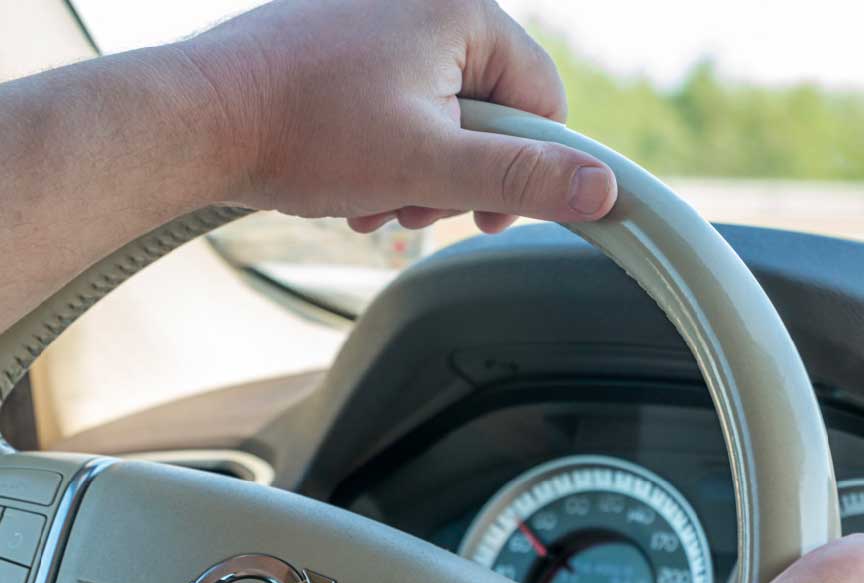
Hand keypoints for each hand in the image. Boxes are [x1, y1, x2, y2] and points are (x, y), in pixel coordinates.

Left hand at [176, 0, 617, 232]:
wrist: (197, 120)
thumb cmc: (307, 130)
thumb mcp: (429, 165)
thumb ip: (521, 178)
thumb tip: (603, 189)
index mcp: (460, 11)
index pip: (541, 98)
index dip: (526, 168)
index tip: (488, 216)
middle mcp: (423, 3)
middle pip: (488, 111)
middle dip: (456, 176)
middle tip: (415, 206)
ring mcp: (380, 23)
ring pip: (440, 117)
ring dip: (418, 174)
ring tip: (375, 199)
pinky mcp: (346, 47)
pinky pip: (397, 106)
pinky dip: (385, 153)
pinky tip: (353, 183)